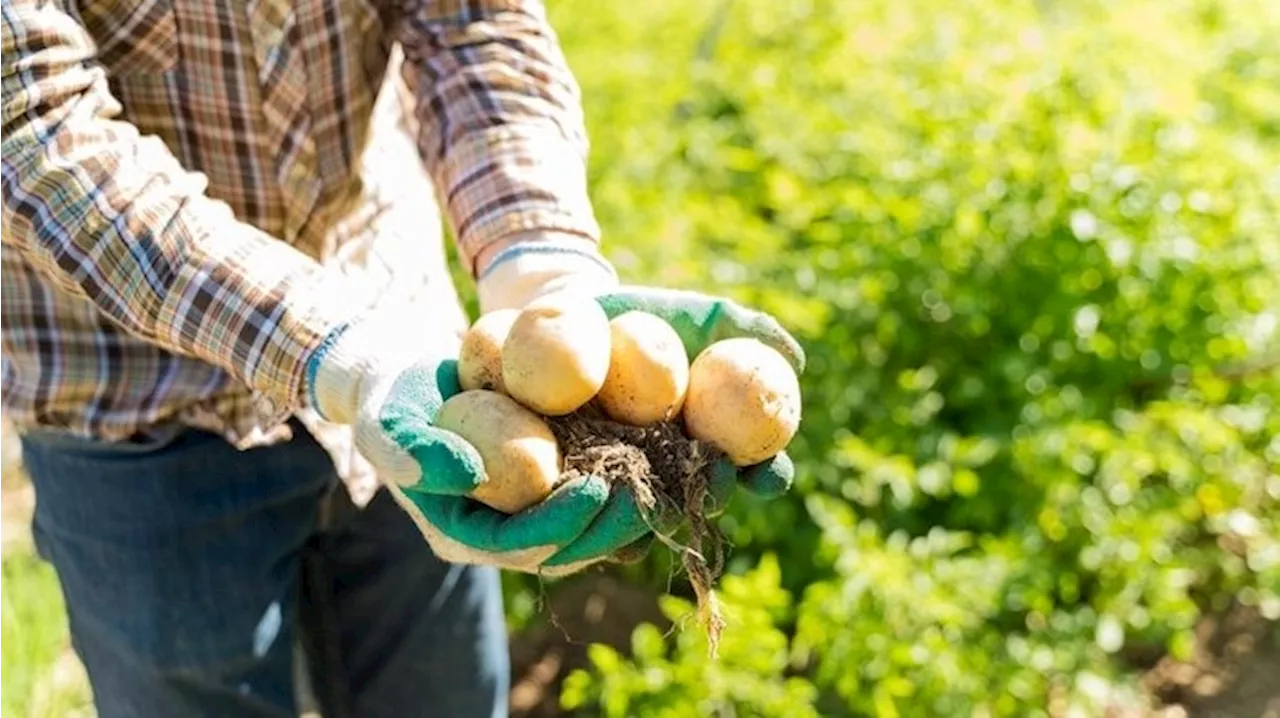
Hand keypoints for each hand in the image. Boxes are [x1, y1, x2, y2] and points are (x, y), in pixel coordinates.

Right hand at [303, 306, 649, 575]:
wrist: (411, 379)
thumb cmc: (393, 401)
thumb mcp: (390, 423)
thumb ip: (415, 452)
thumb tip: (469, 473)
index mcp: (465, 534)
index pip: (520, 544)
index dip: (562, 524)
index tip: (598, 489)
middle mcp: (505, 533)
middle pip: (569, 543)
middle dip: (614, 523)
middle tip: (653, 490)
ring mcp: (535, 510)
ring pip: (595, 524)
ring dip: (639, 507)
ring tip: (678, 479)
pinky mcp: (559, 483)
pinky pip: (605, 490)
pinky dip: (640, 476)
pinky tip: (677, 456)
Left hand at [473, 236, 806, 569]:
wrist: (563, 320)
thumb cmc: (641, 316)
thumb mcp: (693, 314)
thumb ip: (744, 328)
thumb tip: (793, 359)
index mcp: (711, 442)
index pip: (754, 468)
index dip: (768, 475)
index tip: (769, 470)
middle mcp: (674, 472)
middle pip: (705, 498)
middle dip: (715, 493)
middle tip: (718, 476)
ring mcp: (627, 484)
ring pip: (652, 514)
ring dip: (660, 511)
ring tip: (661, 496)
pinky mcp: (576, 490)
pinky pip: (591, 515)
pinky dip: (595, 513)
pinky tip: (596, 502)